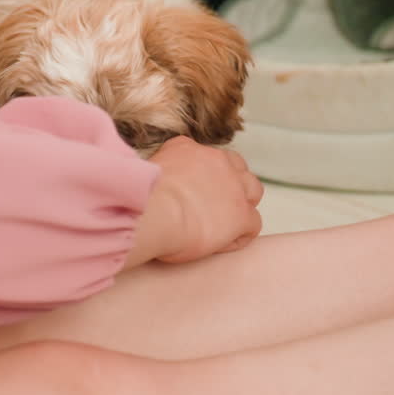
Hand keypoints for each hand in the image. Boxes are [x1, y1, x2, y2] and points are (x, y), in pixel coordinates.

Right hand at [125, 136, 263, 267]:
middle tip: (214, 206)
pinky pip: (252, 224)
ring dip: (242, 205)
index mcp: (187, 149)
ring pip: (253, 190)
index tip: (195, 191)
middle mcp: (215, 160)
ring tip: (224, 224)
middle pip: (236, 167)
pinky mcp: (242, 213)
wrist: (154, 212)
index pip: (207, 156)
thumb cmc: (140, 199)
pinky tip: (222, 245)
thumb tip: (154, 187)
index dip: (206, 175)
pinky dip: (240, 236)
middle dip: (231, 184)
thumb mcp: (146, 174)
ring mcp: (233, 186)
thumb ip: (157, 174)